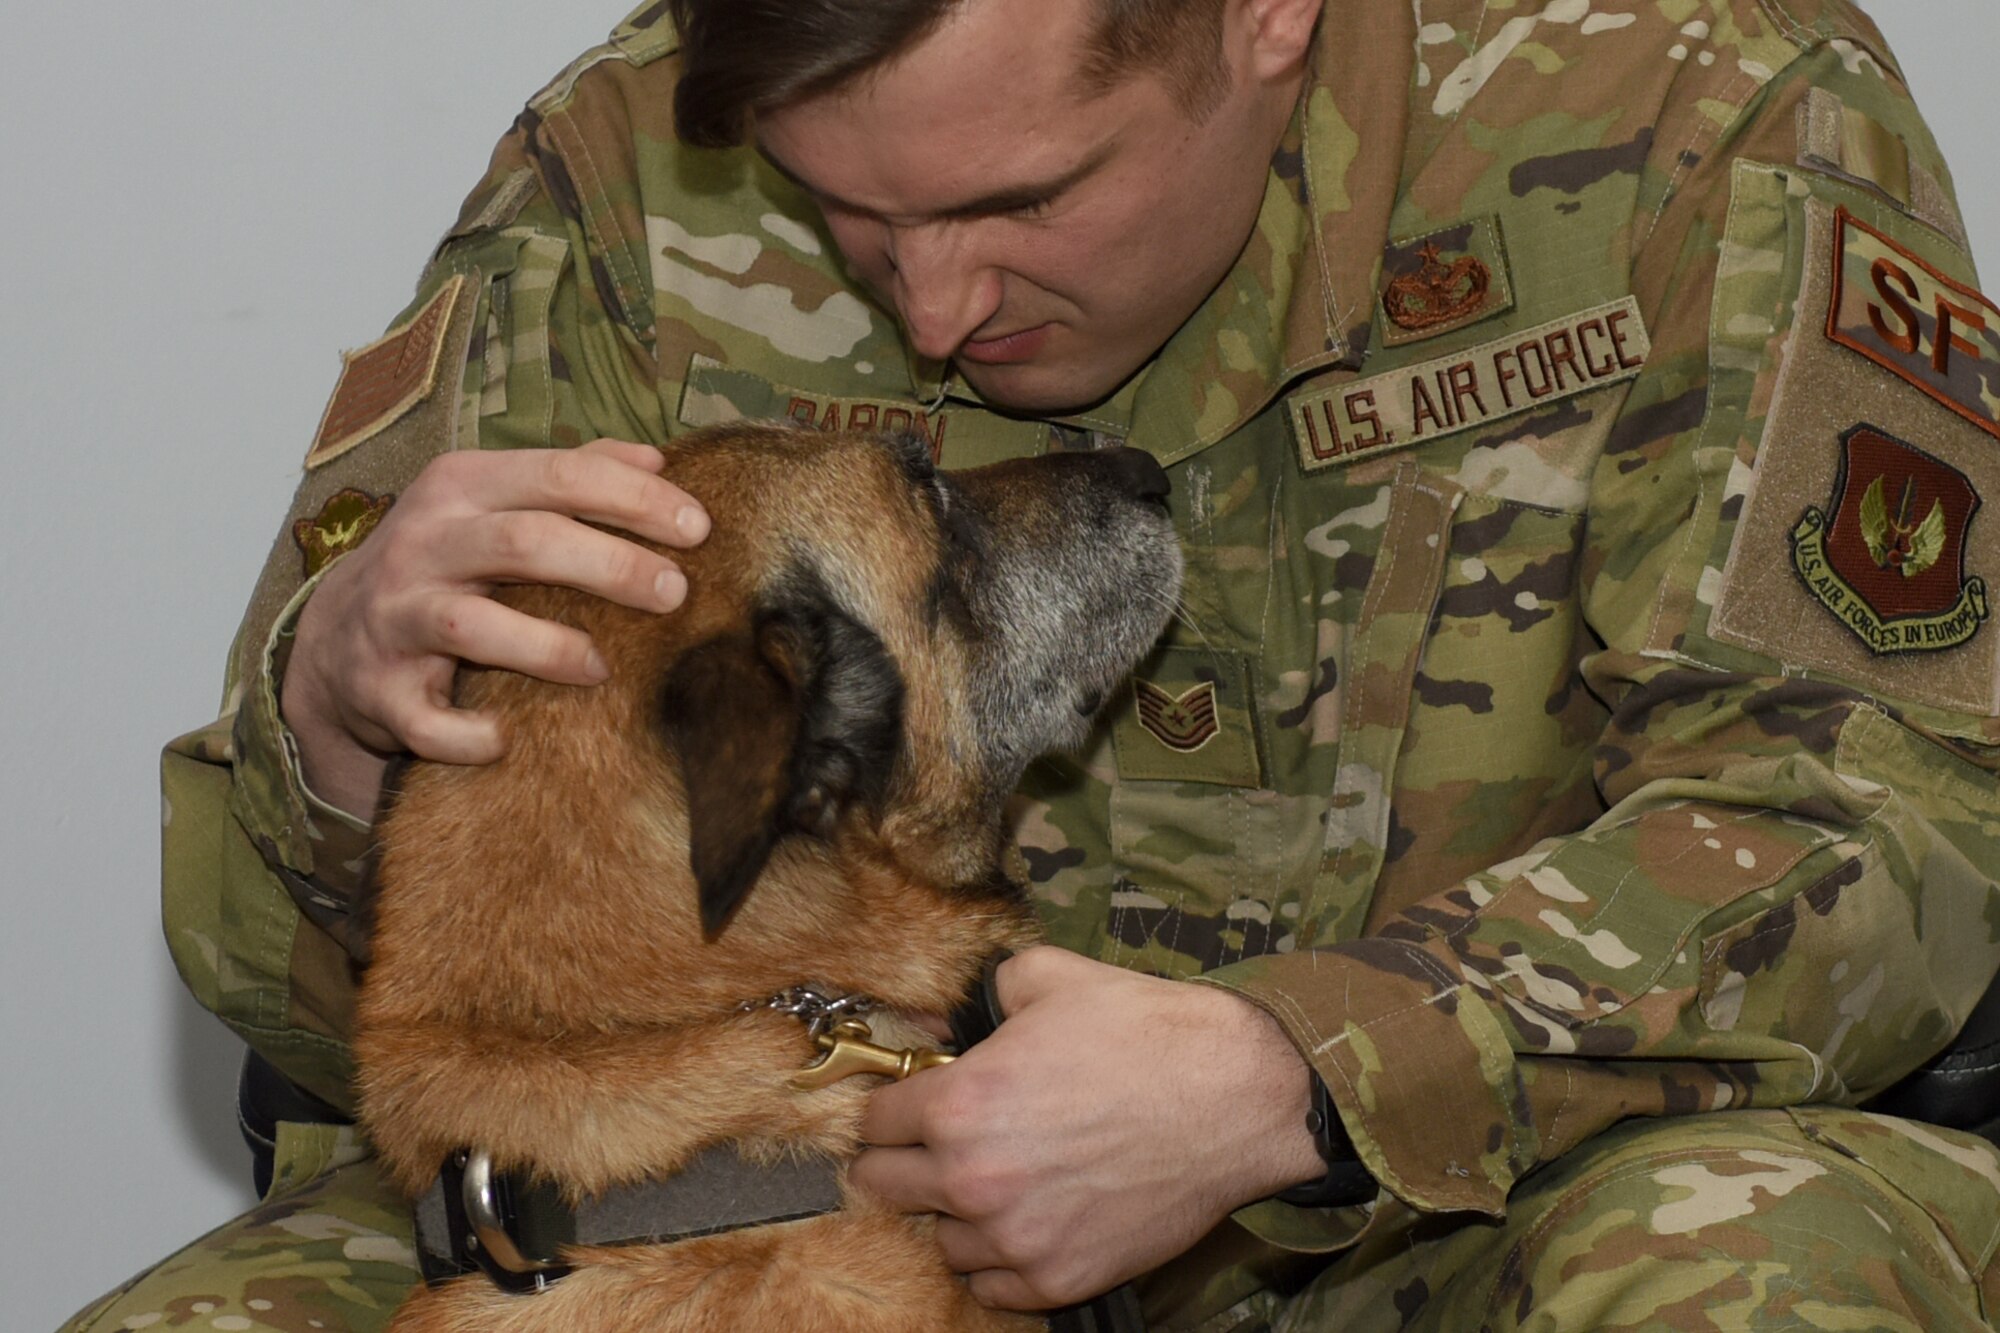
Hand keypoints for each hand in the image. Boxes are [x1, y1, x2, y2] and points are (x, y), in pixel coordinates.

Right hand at [281, 440, 708, 814]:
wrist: (334, 641)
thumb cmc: (444, 564)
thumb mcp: (493, 502)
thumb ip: (572, 476)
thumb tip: (657, 459)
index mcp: (460, 487)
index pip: (558, 474)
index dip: (633, 498)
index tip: (698, 528)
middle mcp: (423, 543)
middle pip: (525, 542)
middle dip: (610, 565)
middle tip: (675, 594)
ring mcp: (395, 616)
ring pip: (472, 625)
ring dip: (547, 648)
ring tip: (602, 668)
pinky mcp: (380, 688)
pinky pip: (428, 719)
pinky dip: (469, 735)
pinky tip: (508, 740)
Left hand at [851, 946, 1323, 1309]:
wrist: (1234, 1095)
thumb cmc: (1146, 1033)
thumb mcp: (1048, 980)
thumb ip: (978, 998)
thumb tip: (938, 1020)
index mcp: (960, 1104)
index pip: (874, 1123)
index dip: (891, 1105)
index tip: (908, 1106)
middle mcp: (974, 1178)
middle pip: (884, 1188)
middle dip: (904, 1160)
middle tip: (938, 1145)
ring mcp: (1016, 1237)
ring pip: (941, 1241)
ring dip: (957, 1213)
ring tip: (999, 1180)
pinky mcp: (1058, 1278)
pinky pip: (991, 1288)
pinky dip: (1000, 1261)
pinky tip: (1027, 1221)